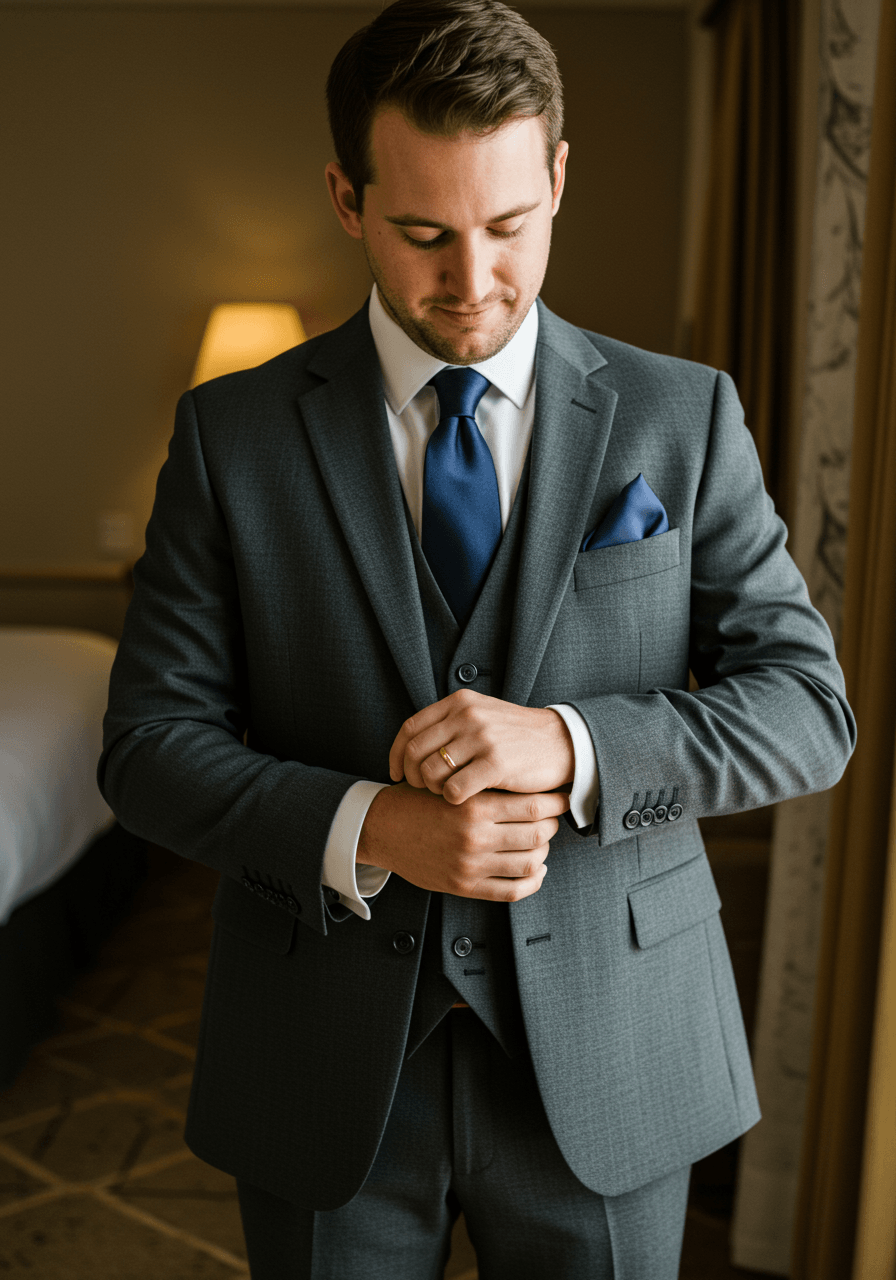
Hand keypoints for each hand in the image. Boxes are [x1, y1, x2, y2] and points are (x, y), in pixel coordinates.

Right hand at [357, 781, 568, 900]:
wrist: (382, 828)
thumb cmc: (419, 800)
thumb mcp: (452, 784)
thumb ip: (485, 785)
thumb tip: (530, 784)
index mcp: (474, 806)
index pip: (533, 806)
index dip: (555, 802)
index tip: (562, 797)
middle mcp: (475, 837)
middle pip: (537, 834)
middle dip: (552, 825)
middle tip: (554, 817)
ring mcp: (471, 865)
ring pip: (530, 863)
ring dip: (544, 852)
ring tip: (542, 841)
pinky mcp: (464, 886)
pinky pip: (512, 891)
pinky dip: (532, 882)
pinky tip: (536, 870)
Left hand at [388, 690, 574, 803]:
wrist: (561, 742)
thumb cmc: (516, 736)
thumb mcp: (481, 715)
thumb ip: (449, 723)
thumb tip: (410, 746)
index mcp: (460, 703)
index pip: (410, 728)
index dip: (396, 754)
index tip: (396, 774)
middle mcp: (467, 716)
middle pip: (414, 752)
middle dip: (411, 776)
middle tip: (420, 790)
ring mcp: (482, 738)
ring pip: (431, 772)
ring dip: (432, 789)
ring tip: (444, 794)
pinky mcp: (496, 764)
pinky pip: (454, 789)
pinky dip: (451, 800)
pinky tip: (462, 801)